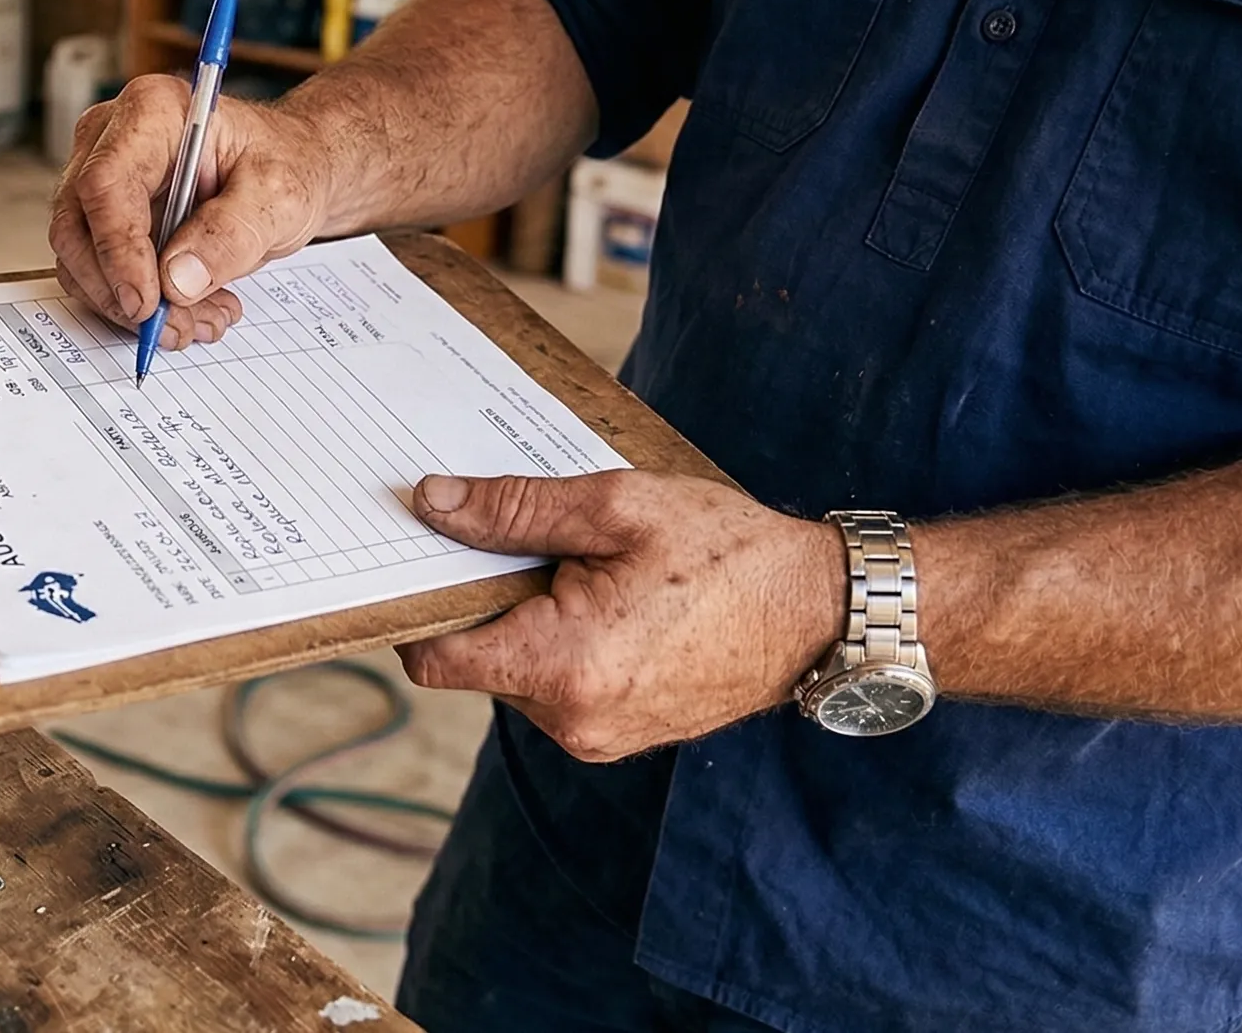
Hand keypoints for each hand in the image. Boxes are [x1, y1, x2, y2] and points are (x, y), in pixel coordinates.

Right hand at [48, 75, 334, 349]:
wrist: (290, 167)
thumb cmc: (284, 163)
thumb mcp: (279, 195)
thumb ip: (231, 234)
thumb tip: (176, 281)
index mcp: (152, 112)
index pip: (105, 184)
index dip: (118, 250)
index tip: (146, 303)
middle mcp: (111, 139)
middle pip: (78, 227)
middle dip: (122, 292)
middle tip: (178, 327)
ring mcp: (100, 177)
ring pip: (81, 260)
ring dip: (133, 307)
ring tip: (202, 318)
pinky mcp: (104, 217)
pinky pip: (97, 273)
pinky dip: (137, 304)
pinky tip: (190, 308)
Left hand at [395, 469, 844, 761]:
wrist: (821, 612)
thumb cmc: (730, 554)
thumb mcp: (618, 507)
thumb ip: (515, 509)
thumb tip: (430, 504)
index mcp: (562, 667)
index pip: (434, 658)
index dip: (420, 605)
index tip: (425, 557)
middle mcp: (571, 720)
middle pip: (476, 659)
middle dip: (489, 600)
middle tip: (530, 543)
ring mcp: (597, 737)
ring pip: (517, 673)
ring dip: (530, 622)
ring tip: (584, 569)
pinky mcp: (619, 736)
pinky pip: (559, 688)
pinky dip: (563, 645)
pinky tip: (606, 600)